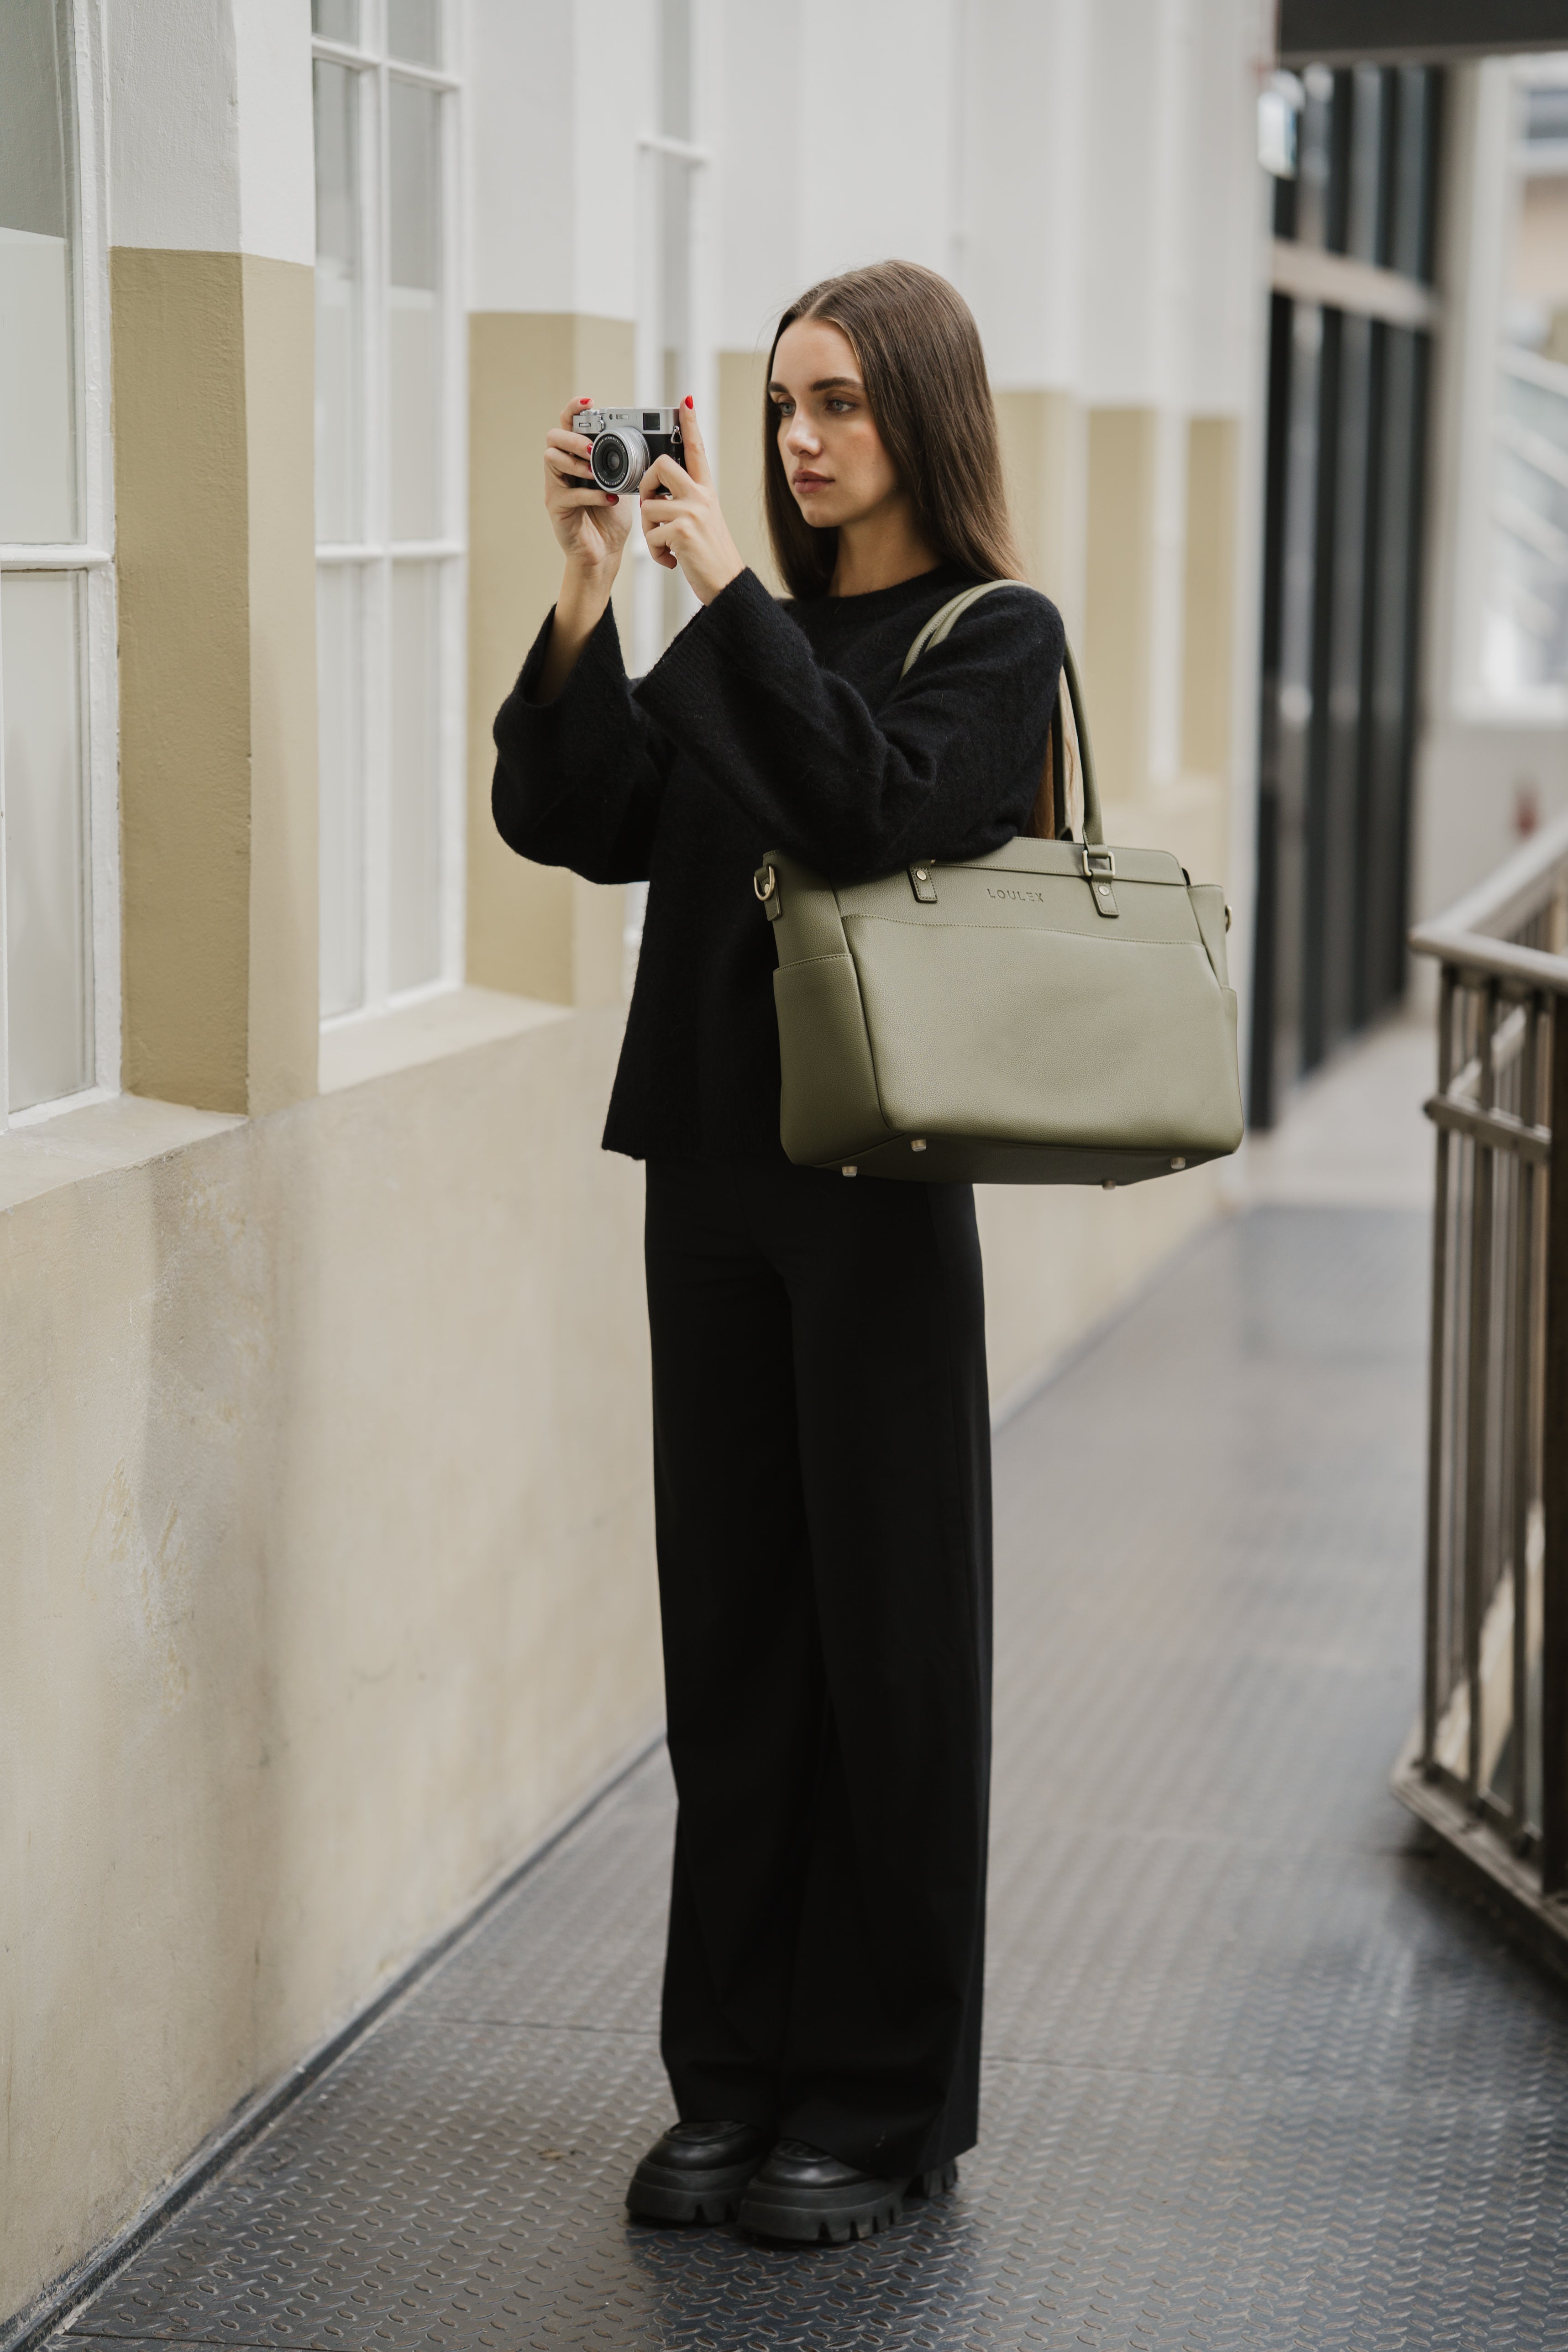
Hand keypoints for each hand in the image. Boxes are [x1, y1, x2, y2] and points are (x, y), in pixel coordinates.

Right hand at [544, 396, 635, 583]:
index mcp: (578, 457)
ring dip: (576, 462)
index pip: (569, 425)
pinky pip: (568, 493)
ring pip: (552, 459)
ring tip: (595, 471)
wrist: (604, 552)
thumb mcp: (623, 482)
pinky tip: (609, 498)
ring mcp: (556, 487)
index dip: (575, 410)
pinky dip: (590, 493)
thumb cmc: (611, 516)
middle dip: (573, 438)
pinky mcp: (556, 507)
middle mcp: (562, 468)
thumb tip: (645, 442)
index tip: (589, 402)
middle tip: (591, 447)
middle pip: (554, 437)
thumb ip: (624, 463)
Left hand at [640, 400, 744, 605]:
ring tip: (667, 547)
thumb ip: (685, 503)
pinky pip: (650, 534)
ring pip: (649, 507)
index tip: (685, 400)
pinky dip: (656, 552)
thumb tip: (655, 497)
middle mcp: (701, 496)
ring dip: (650, 532)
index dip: (691, 424)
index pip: (697, 450)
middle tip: (652, 507)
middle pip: (661, 466)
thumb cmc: (710, 556)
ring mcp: (692, 512)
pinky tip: (672, 560)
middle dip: (646, 485)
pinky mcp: (681, 531)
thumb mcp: (703, 522)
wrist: (725, 584)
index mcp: (706, 491)